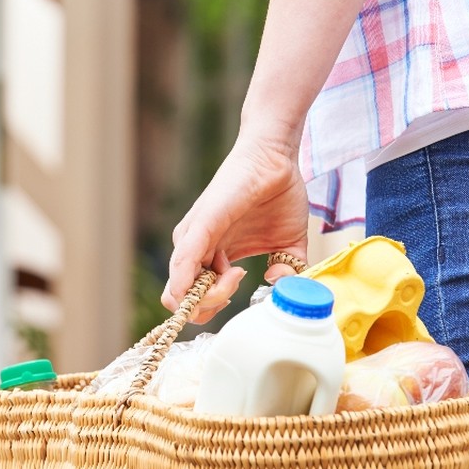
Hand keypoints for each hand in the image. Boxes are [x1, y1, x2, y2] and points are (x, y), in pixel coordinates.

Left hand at [162, 136, 309, 324]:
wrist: (278, 160)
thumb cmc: (279, 196)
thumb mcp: (287, 245)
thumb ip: (286, 271)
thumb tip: (279, 286)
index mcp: (212, 256)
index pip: (194, 300)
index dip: (213, 308)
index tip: (242, 295)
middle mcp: (196, 249)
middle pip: (182, 301)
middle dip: (209, 308)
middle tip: (240, 284)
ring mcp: (194, 236)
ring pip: (180, 290)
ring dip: (210, 297)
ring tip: (238, 275)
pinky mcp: (201, 223)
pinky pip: (184, 261)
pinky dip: (186, 283)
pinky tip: (205, 286)